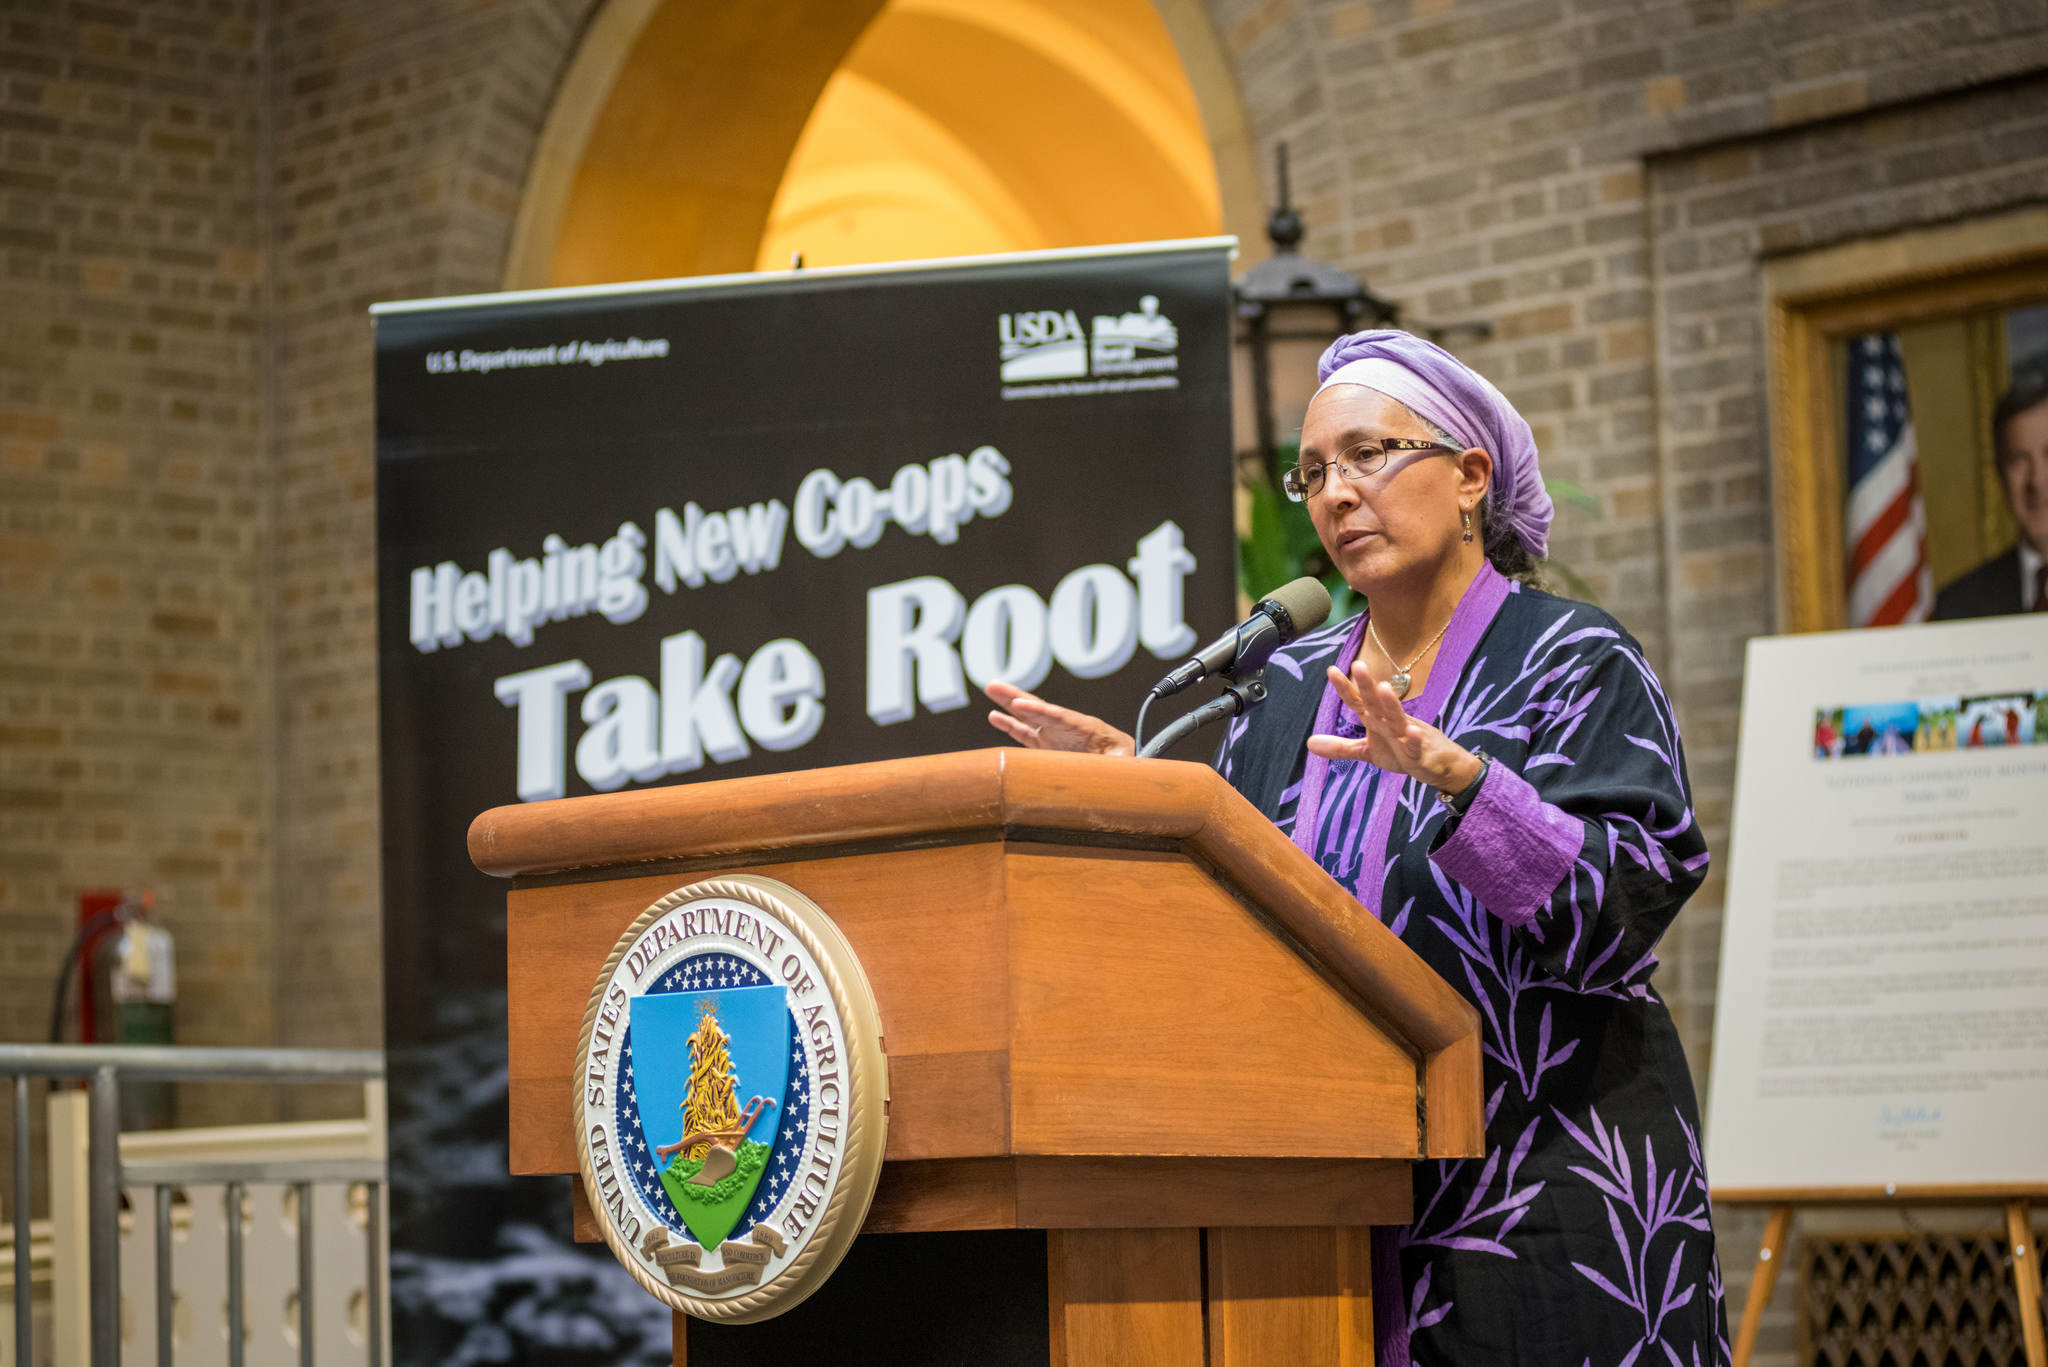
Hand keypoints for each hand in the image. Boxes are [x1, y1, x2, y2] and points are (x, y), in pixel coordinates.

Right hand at [984, 681, 1133, 755]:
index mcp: (1085, 727)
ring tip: (990, 688)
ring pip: (1028, 716)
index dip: (1039, 710)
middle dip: (1016, 697)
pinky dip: (1010, 725)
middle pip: (1038, 708)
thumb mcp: (1125, 760)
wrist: (1122, 760)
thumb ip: (1118, 761)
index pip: (1059, 716)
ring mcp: (1055, 734)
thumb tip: (1114, 766)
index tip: (1020, 705)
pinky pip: (1025, 733)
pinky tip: (994, 716)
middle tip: (994, 685)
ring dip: (1008, 704)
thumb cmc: (1125, 759)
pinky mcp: (1047, 745)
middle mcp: (1066, 726)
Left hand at [1304, 660, 1481, 792]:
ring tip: (1383, 687)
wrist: (1438, 766)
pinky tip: (1413, 731)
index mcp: (1376, 721)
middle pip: (1376, 703)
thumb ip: (1341, 747)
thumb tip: (1309, 743)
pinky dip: (1415, 739)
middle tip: (1358, 664)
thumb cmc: (1402, 752)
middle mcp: (1390, 723)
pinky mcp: (1420, 754)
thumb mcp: (1368, 751)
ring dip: (1390, 703)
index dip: (1345, 688)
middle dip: (1367, 686)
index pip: (1358, 702)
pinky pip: (1417, 746)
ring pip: (1397, 718)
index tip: (1331, 670)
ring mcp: (1406, 736)